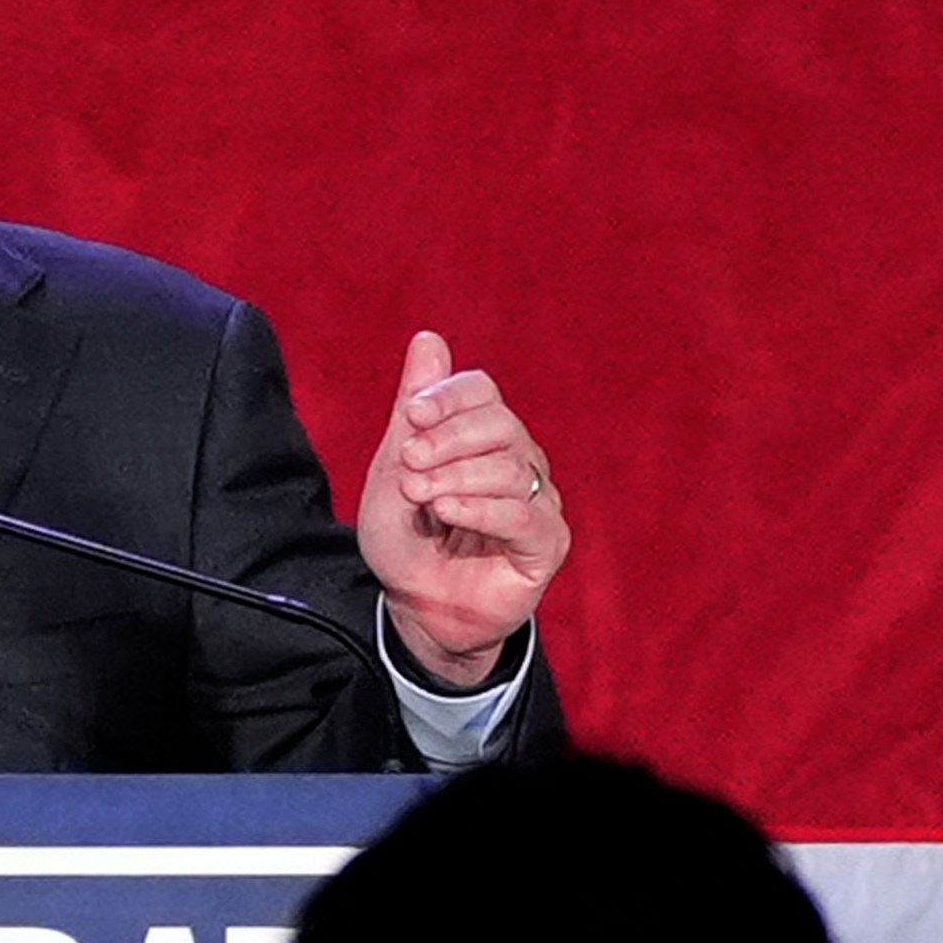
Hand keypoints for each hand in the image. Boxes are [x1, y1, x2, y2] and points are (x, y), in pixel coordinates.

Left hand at [357, 332, 569, 685]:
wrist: (414, 604)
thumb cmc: (407, 537)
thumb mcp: (397, 467)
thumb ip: (416, 406)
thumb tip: (428, 337)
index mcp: (485, 437)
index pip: (482, 391)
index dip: (449, 396)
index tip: (412, 417)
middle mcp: (520, 462)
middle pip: (499, 425)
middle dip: (447, 440)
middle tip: (410, 465)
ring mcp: (539, 502)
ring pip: (511, 469)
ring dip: (455, 478)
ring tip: (419, 497)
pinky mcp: (546, 544)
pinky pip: (524, 515)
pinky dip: (481, 509)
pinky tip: (447, 511)